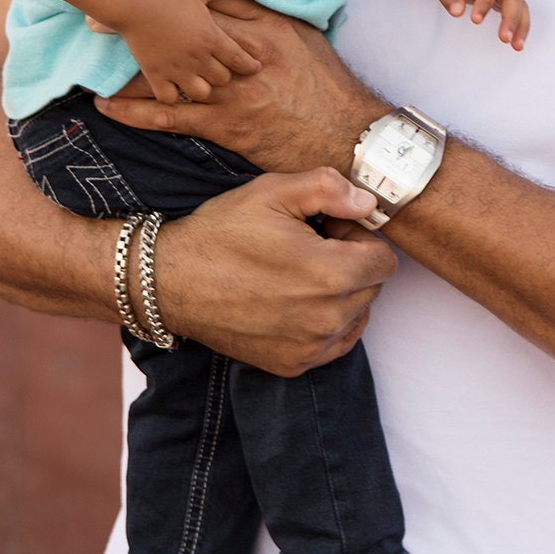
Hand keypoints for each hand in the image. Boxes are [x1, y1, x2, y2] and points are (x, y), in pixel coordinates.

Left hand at [98, 0, 389, 173]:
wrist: (340, 133)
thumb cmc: (324, 84)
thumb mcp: (303, 37)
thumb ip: (270, 14)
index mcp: (261, 29)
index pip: (208, 3)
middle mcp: (239, 57)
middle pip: (179, 35)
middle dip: (137, 26)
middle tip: (94, 17)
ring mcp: (228, 91)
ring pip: (168, 73)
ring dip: (129, 67)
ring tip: (93, 60)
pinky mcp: (221, 123)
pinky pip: (169, 115)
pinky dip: (135, 110)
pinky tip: (108, 106)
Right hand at [110, 0, 258, 103]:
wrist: (133, 3)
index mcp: (212, 37)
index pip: (241, 61)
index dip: (250, 66)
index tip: (254, 67)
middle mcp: (197, 57)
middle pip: (223, 79)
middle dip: (224, 74)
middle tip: (218, 68)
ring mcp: (176, 69)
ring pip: (201, 93)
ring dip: (202, 88)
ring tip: (197, 79)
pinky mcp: (156, 75)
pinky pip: (170, 99)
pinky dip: (173, 96)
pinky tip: (172, 85)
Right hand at [152, 167, 397, 372]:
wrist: (169, 281)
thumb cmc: (221, 232)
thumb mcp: (273, 191)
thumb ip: (329, 189)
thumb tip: (369, 203)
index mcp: (328, 276)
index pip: (385, 261)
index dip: (360, 237)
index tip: (330, 228)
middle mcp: (324, 319)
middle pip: (371, 288)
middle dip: (351, 263)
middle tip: (311, 246)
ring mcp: (308, 348)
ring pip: (355, 316)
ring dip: (340, 294)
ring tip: (298, 273)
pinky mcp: (292, 364)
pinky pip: (334, 342)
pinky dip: (325, 322)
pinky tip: (293, 300)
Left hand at [421, 0, 530, 49]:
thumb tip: (457, 12)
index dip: (484, 3)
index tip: (475, 21)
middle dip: (511, 17)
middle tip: (504, 38)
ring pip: (519, 3)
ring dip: (520, 24)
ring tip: (516, 46)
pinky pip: (516, 9)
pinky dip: (519, 25)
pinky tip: (516, 41)